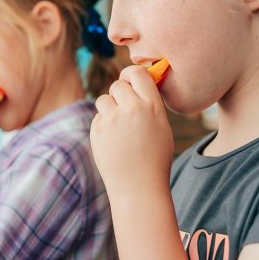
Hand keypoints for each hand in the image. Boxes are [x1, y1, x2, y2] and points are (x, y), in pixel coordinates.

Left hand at [90, 65, 173, 197]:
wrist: (138, 186)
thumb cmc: (154, 158)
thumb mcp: (161, 127)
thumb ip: (148, 105)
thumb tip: (134, 84)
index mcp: (152, 106)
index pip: (137, 73)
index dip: (130, 74)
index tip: (128, 80)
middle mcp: (132, 108)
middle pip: (117, 85)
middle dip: (118, 93)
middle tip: (123, 109)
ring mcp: (112, 119)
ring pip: (103, 100)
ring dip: (108, 108)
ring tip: (118, 127)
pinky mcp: (97, 130)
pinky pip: (97, 118)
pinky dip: (102, 126)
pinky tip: (113, 141)